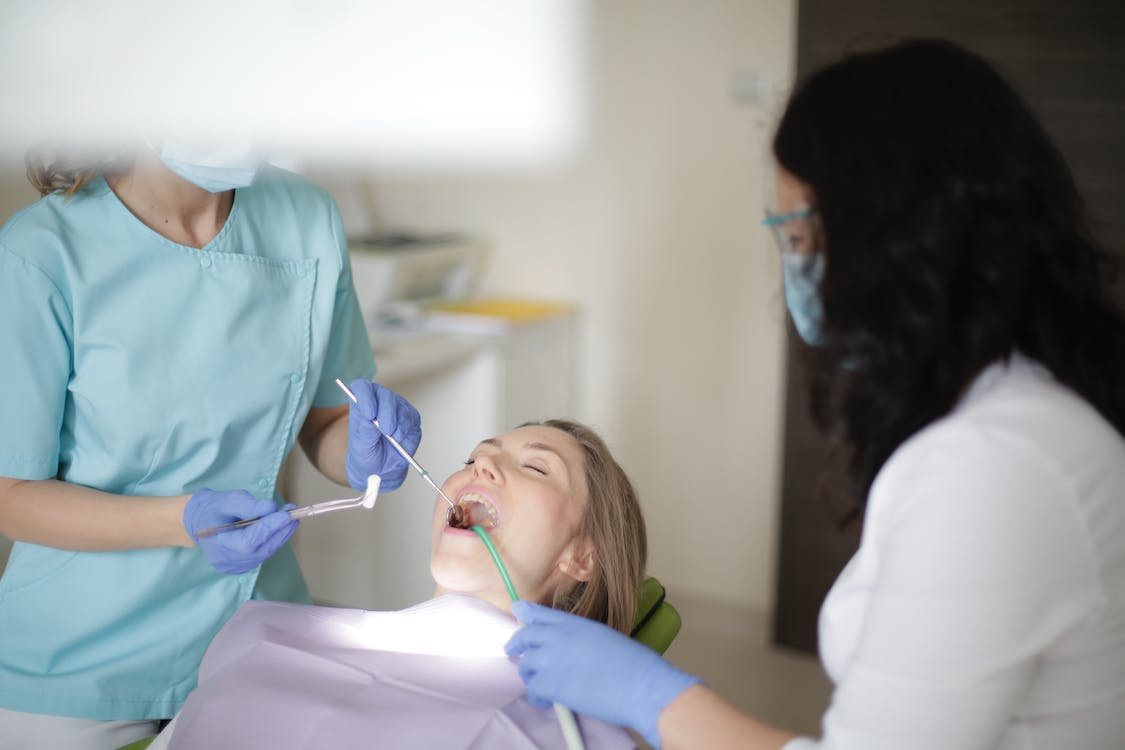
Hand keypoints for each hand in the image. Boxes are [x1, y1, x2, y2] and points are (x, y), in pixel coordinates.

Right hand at [184, 489, 297, 574]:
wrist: (201, 522)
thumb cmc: (215, 509)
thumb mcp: (229, 500)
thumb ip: (249, 505)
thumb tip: (271, 508)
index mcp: (218, 545)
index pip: (250, 540)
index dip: (270, 527)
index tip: (287, 514)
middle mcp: (227, 561)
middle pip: (262, 549)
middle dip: (280, 530)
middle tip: (294, 513)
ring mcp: (235, 567)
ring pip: (266, 552)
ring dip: (280, 534)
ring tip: (288, 517)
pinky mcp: (243, 567)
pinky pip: (263, 553)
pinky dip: (272, 540)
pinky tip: (278, 527)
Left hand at [345, 378, 421, 490]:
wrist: (382, 468)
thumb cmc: (367, 454)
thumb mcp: (360, 446)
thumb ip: (364, 431)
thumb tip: (370, 418)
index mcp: (361, 404)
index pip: (361, 387)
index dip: (364, 396)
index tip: (368, 413)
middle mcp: (379, 402)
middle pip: (384, 394)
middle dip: (385, 413)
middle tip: (384, 430)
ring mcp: (396, 408)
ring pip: (399, 405)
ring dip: (396, 423)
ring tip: (391, 438)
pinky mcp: (410, 416)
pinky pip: (411, 416)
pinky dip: (405, 428)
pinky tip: (399, 438)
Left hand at [505, 601, 700, 747]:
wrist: (639, 684)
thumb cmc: (632, 664)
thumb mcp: (603, 637)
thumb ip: (579, 638)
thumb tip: (568, 650)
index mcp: (574, 623)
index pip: (542, 614)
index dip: (527, 613)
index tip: (518, 610)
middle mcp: (557, 636)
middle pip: (525, 637)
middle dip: (517, 644)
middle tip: (513, 651)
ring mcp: (550, 659)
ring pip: (526, 666)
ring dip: (531, 675)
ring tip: (541, 684)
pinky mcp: (549, 684)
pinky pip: (532, 690)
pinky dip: (538, 697)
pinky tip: (548, 701)